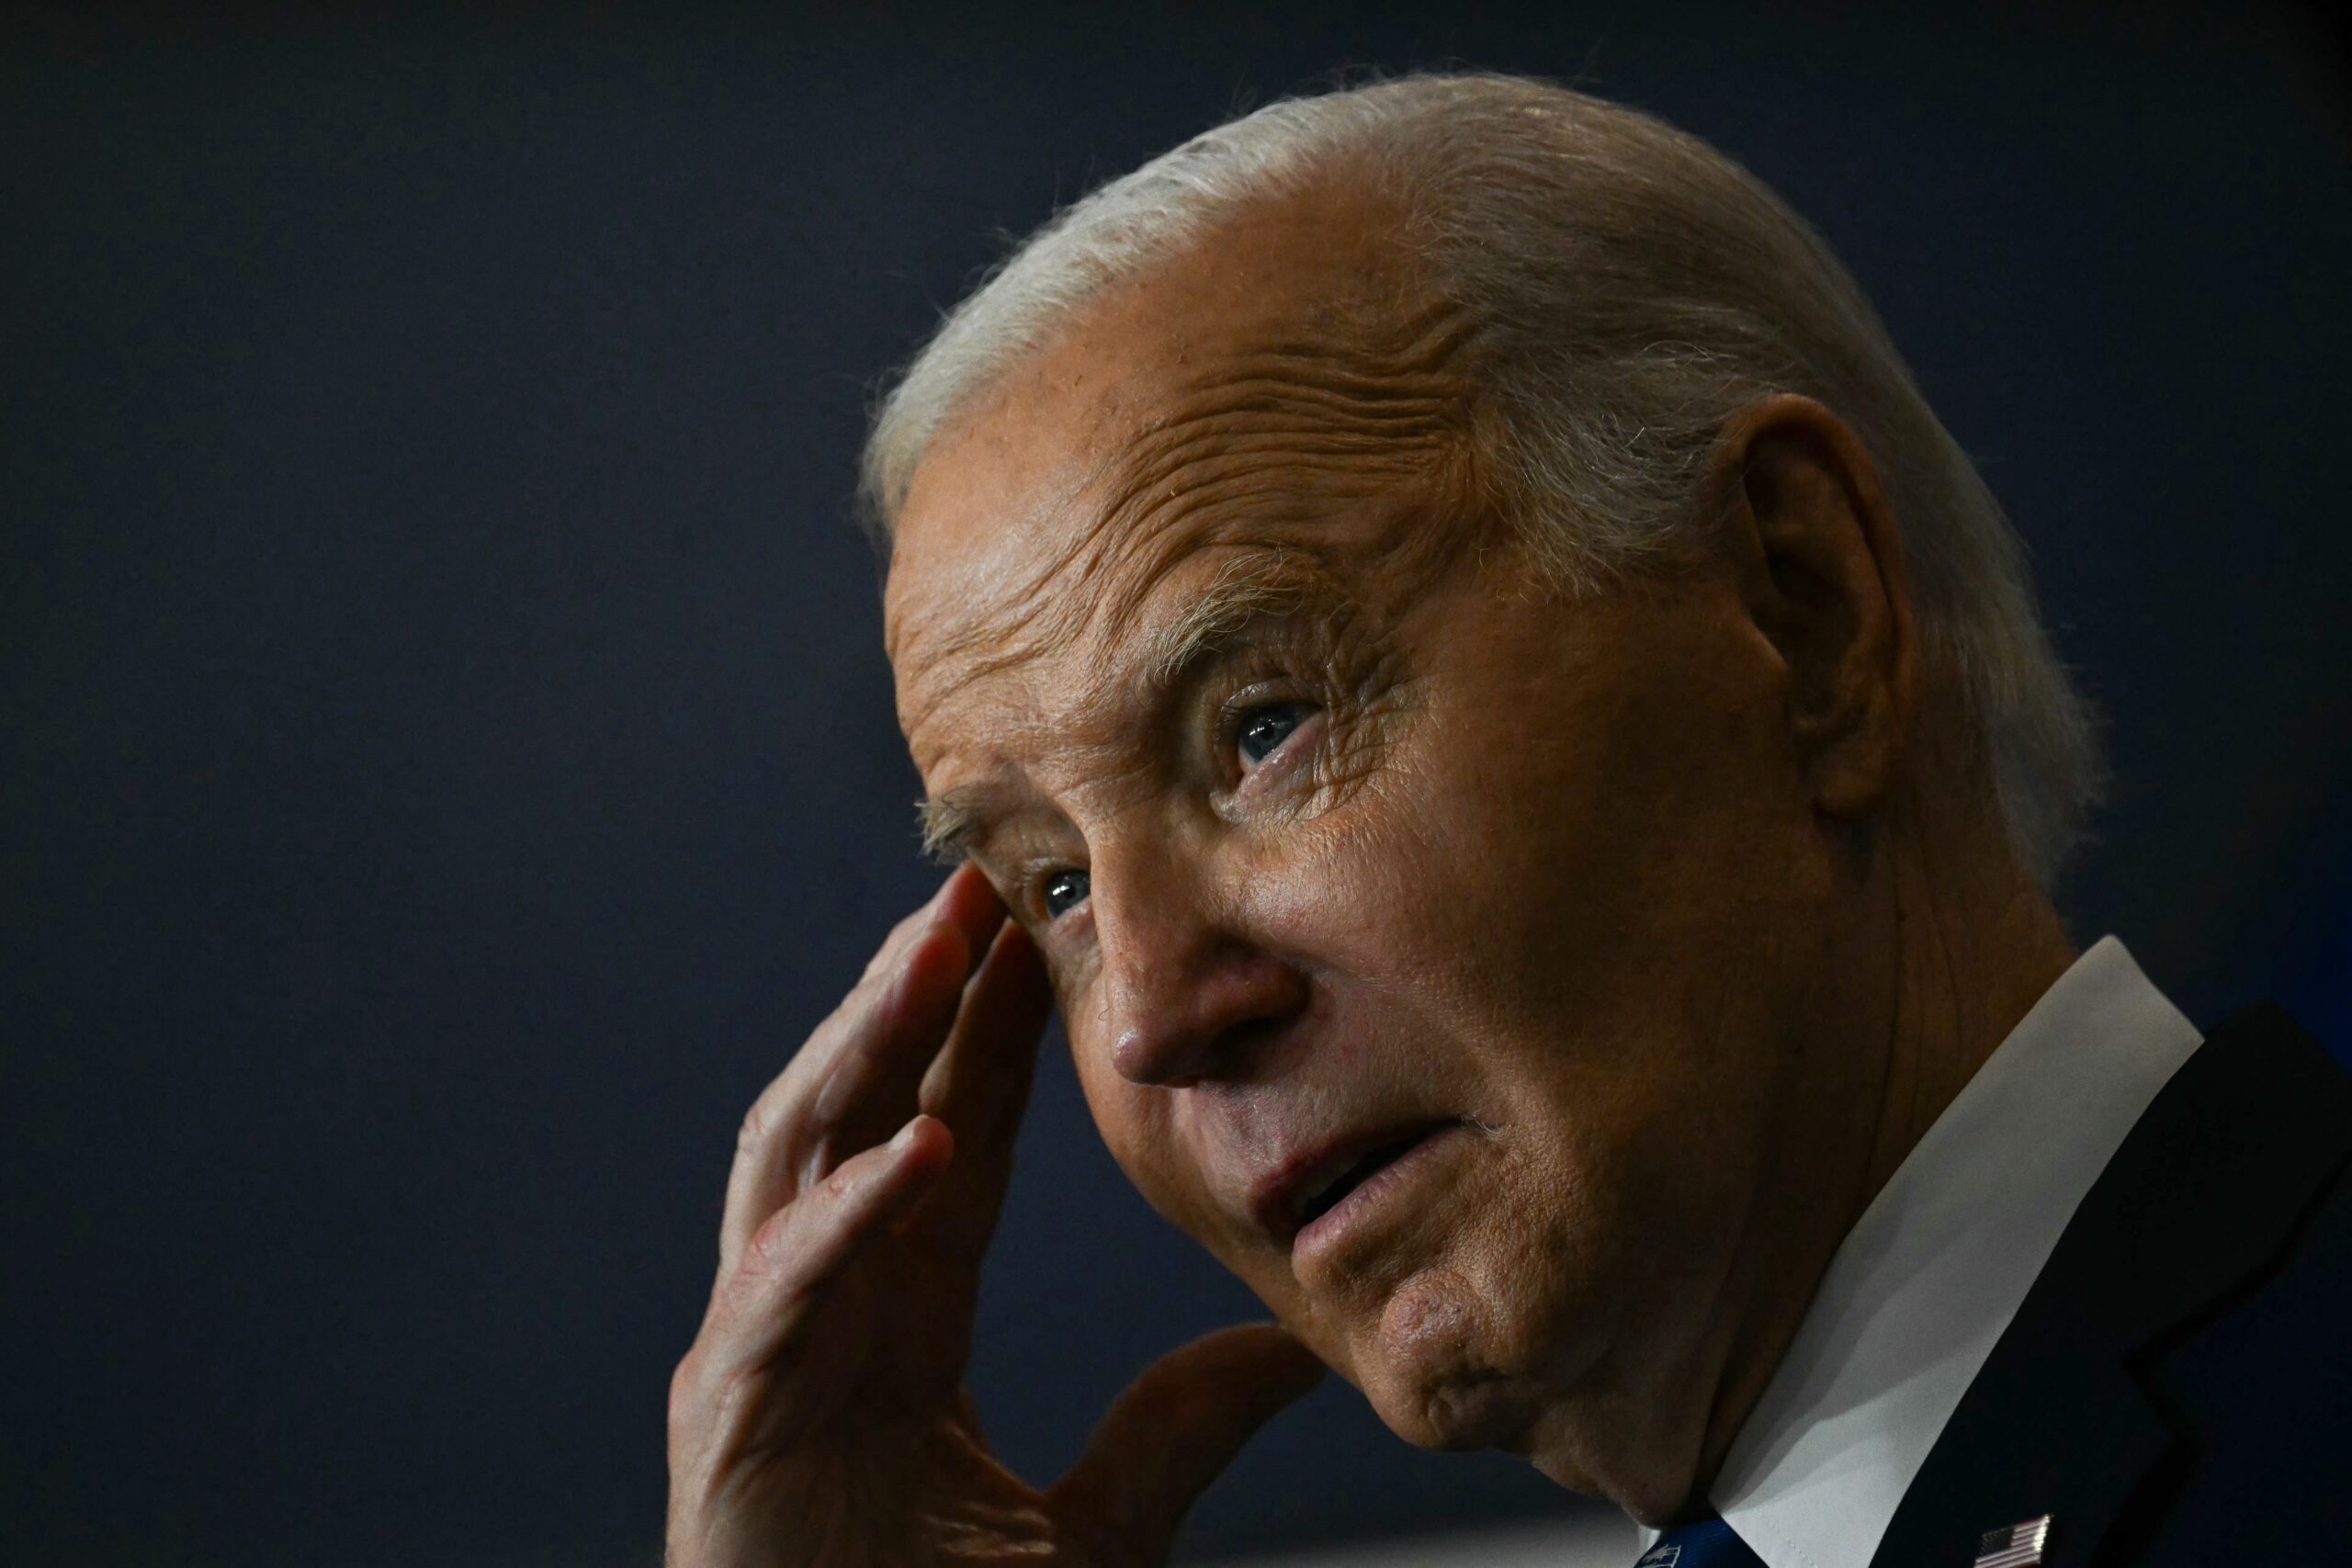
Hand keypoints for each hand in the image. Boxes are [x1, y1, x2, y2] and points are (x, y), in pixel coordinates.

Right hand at [666, 862, 1324, 1566]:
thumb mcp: (1102, 1524)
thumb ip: (1180, 1429)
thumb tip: (1296, 1350)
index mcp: (901, 1318)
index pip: (950, 1135)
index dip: (990, 1034)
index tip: (1043, 934)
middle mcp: (823, 1309)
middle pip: (864, 1110)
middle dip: (914, 996)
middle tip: (977, 883)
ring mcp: (766, 1351)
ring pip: (798, 1159)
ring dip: (862, 1051)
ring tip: (931, 956)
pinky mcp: (730, 1418)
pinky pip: (785, 1290)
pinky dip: (848, 1216)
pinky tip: (922, 1149)